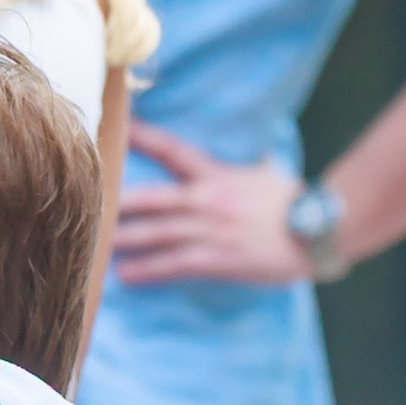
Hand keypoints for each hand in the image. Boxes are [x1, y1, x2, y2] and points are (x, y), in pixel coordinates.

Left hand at [111, 124, 308, 287]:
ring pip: (156, 233)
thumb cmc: (294, 203)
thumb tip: (256, 151)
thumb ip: (249, 165)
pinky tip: (126, 275)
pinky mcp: (216, 259)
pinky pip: (173, 265)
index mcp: (217, 175)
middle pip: (152, 198)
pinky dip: (148, 270)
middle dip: (118, 202)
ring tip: (95, 243)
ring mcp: (210, 231)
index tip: (119, 130)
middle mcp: (207, 200)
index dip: (145, 138)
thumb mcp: (267, 174)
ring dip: (124, 239)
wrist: (318, 229)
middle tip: (88, 201)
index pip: (174, 151)